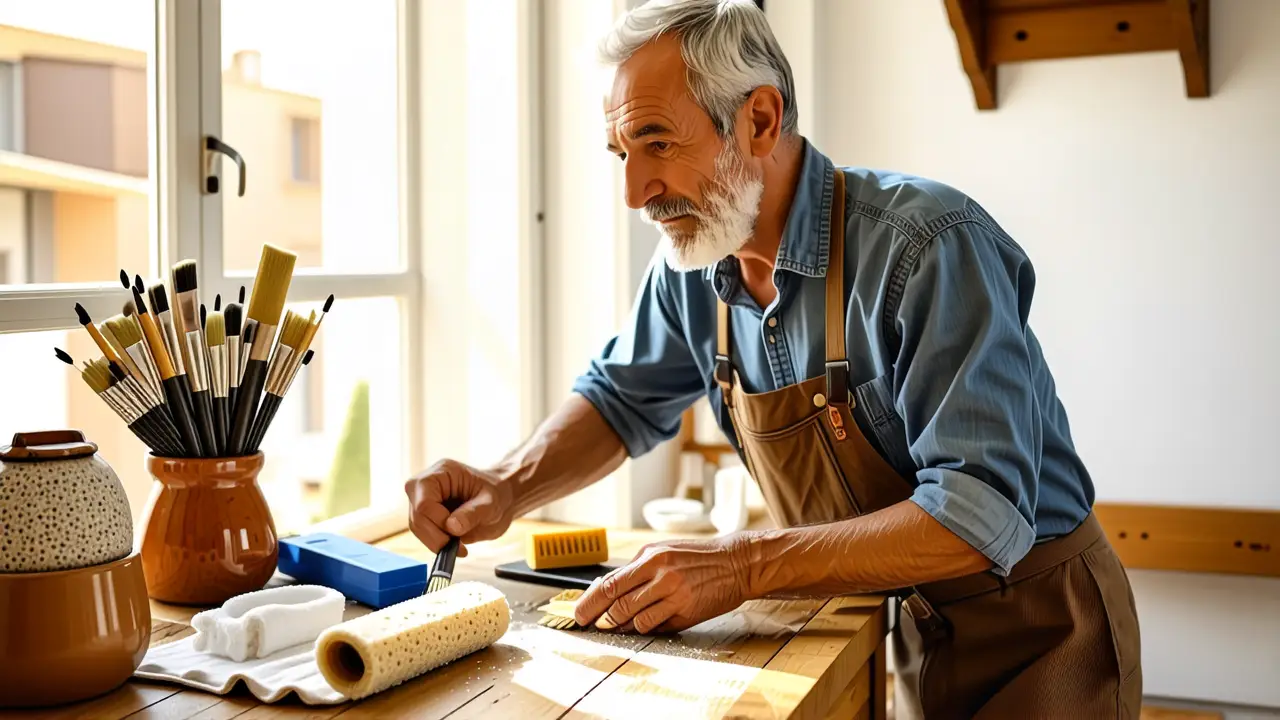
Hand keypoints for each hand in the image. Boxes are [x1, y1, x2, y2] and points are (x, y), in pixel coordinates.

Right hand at [405, 459, 514, 557]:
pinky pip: (423, 534)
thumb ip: (473, 513)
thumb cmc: (497, 493)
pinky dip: (438, 544)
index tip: (457, 531)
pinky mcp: (426, 515)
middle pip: (417, 516)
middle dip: (437, 536)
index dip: (438, 521)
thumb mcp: (491, 502)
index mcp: (441, 473)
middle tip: (459, 547)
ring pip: (417, 527)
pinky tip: (456, 546)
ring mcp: (423, 500)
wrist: (501, 499)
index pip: (424, 502)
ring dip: (437, 542)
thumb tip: (452, 527)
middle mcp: (426, 485)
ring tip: (460, 547)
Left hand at [574, 535, 751, 633]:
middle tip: (592, 624)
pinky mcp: (687, 612)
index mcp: (651, 557)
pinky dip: (645, 628)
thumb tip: (607, 589)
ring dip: (622, 626)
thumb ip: (636, 569)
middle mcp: (661, 575)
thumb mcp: (664, 551)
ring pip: (635, 619)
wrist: (736, 563)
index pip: (610, 584)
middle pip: (618, 604)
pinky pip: (656, 626)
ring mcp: (675, 595)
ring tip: (617, 625)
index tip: (578, 614)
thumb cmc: (697, 557)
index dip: (590, 602)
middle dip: (600, 618)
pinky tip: (645, 623)